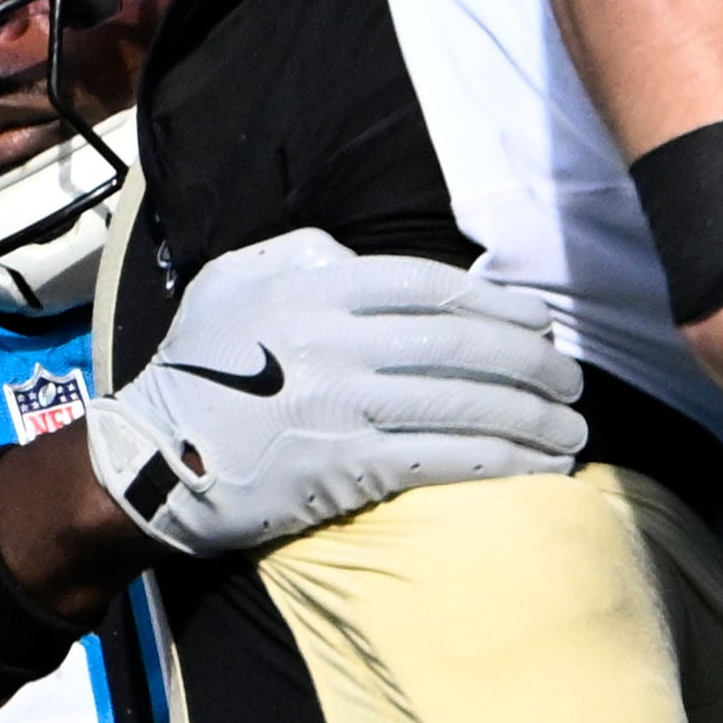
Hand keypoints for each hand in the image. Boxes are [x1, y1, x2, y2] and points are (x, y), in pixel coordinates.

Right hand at [81, 230, 587, 556]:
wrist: (150, 458)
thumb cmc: (200, 368)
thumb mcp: (237, 280)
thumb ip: (306, 256)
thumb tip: (370, 260)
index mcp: (313, 286)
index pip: (431, 286)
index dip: (498, 302)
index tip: (538, 319)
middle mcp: (334, 339)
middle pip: (461, 343)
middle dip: (531, 362)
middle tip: (570, 378)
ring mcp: (342, 404)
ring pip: (465, 402)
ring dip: (533, 417)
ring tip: (571, 426)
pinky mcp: (348, 465)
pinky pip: (447, 457)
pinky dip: (505, 461)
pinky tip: (540, 465)